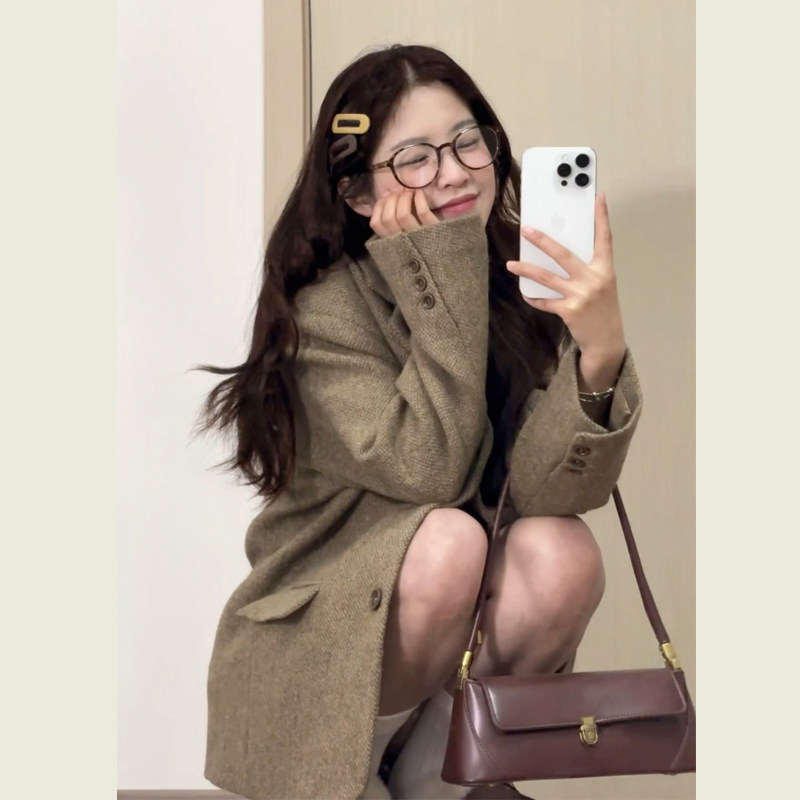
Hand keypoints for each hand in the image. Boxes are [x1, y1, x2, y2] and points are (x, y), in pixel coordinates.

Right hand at [369, 187, 439, 237]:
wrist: (448, 254)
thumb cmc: (423, 239)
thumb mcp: (403, 235)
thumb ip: (392, 222)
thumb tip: (383, 200)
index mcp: (392, 243)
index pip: (376, 224)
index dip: (379, 206)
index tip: (386, 198)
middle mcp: (403, 242)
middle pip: (388, 218)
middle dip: (392, 200)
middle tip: (400, 194)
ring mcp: (418, 237)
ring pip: (403, 215)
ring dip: (405, 198)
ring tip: (410, 193)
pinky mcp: (434, 231)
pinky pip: (423, 213)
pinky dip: (419, 199)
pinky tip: (420, 194)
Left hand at [505, 192, 625, 386]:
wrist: (607, 342)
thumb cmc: (603, 311)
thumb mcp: (603, 286)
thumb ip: (587, 270)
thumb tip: (561, 256)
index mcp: (605, 270)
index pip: (604, 239)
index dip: (602, 217)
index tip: (598, 197)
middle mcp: (594, 279)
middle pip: (564, 254)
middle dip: (543, 241)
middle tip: (526, 230)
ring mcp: (581, 295)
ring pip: (547, 277)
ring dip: (526, 270)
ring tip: (511, 264)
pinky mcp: (569, 310)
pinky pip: (545, 301)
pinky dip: (534, 298)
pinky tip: (525, 294)